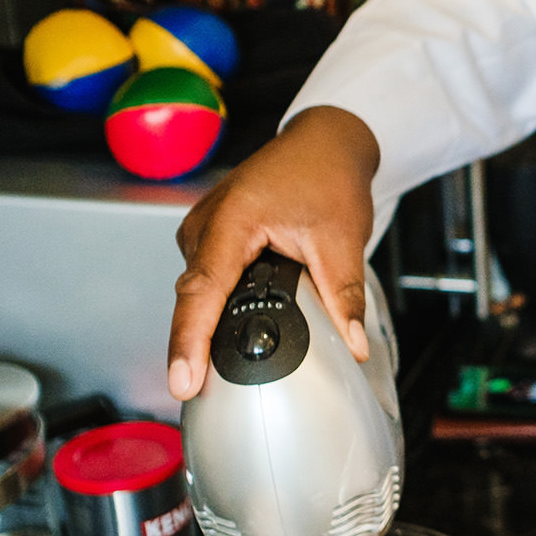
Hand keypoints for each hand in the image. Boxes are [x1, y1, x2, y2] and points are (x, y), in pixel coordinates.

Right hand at [165, 106, 379, 399]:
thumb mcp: (342, 240)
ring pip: (197, 292)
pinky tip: (228, 333)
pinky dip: (215, 306)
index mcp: (232, 220)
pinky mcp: (209, 235)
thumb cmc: (327, 176)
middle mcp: (205, 224)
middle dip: (193, 346)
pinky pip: (205, 280)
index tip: (183, 381)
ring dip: (205, 326)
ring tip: (213, 368)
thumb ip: (343, 296)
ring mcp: (202, 228)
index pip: (203, 292)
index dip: (189, 341)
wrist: (324, 142)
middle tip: (201, 392)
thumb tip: (353, 345)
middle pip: (194, 298)